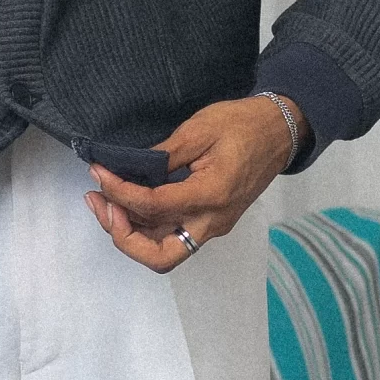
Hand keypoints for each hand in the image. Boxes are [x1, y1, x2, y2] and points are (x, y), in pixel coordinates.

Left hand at [86, 95, 308, 272]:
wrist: (280, 131)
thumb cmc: (244, 124)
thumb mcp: (199, 129)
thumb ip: (162, 154)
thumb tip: (127, 169)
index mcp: (211, 195)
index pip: (153, 207)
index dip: (119, 192)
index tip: (99, 172)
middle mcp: (212, 221)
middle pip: (159, 256)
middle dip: (122, 236)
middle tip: (100, 204)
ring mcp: (212, 225)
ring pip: (163, 250)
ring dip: (129, 233)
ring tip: (104, 201)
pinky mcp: (210, 222)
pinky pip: (171, 236)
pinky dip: (145, 226)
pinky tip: (127, 203)